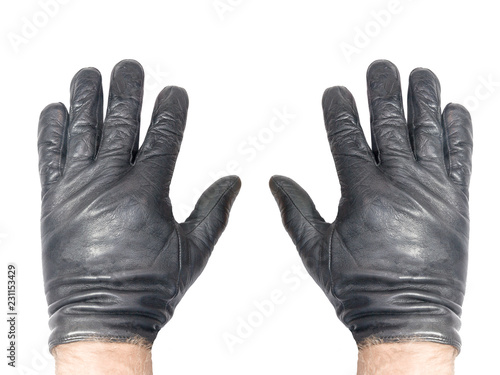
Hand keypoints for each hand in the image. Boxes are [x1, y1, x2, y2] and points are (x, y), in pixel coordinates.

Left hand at [38, 60, 240, 349]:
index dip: (169, 111)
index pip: (162, 138)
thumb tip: (234, 181)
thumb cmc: (149, 288)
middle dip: (127, 91)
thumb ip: (213, 211)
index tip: (174, 91)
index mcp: (146, 193)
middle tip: (130, 67)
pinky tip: (55, 109)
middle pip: (120, 124)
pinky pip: (47, 157)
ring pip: (82, 132)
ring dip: (86, 99)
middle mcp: (109, 184)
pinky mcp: (52, 202)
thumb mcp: (194, 252)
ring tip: (90, 74)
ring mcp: (77, 190)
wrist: (101, 319)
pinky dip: (49, 131)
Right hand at [270, 60, 471, 349]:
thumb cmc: (359, 288)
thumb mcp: (316, 251)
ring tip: (420, 74)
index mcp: (363, 193)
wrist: (408, 318)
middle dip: (383, 91)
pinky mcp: (457, 203)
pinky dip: (459, 132)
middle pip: (389, 125)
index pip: (348, 138)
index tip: (336, 90)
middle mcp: (399, 184)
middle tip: (380, 67)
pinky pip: (461, 158)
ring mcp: (432, 190)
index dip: (340, 110)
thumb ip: (296, 210)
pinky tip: (454, 110)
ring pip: (427, 133)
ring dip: (423, 99)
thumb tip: (276, 180)